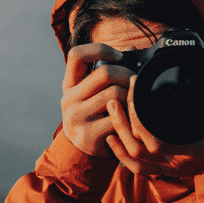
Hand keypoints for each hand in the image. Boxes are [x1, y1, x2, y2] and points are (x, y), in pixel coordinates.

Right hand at [60, 42, 136, 156]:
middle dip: (127, 74)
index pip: (77, 55)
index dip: (100, 49)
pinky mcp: (88, 136)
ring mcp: (76, 118)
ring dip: (131, 96)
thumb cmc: (92, 116)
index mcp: (68, 85)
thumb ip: (103, 74)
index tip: (118, 56)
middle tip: (135, 82)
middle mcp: (68, 100)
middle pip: (105, 73)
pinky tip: (131, 119)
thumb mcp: (89, 94)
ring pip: (115, 94)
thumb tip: (133, 50)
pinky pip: (117, 119)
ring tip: (134, 101)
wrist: (80, 152)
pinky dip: (129, 117)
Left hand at [104, 72, 203, 177]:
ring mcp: (170, 169)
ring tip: (112, 108)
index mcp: (195, 149)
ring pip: (134, 157)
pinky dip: (120, 153)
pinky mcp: (164, 171)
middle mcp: (179, 163)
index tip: (135, 94)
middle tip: (118, 96)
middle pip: (141, 147)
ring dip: (119, 132)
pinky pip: (135, 168)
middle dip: (124, 120)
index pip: (159, 141)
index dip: (140, 119)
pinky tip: (111, 137)